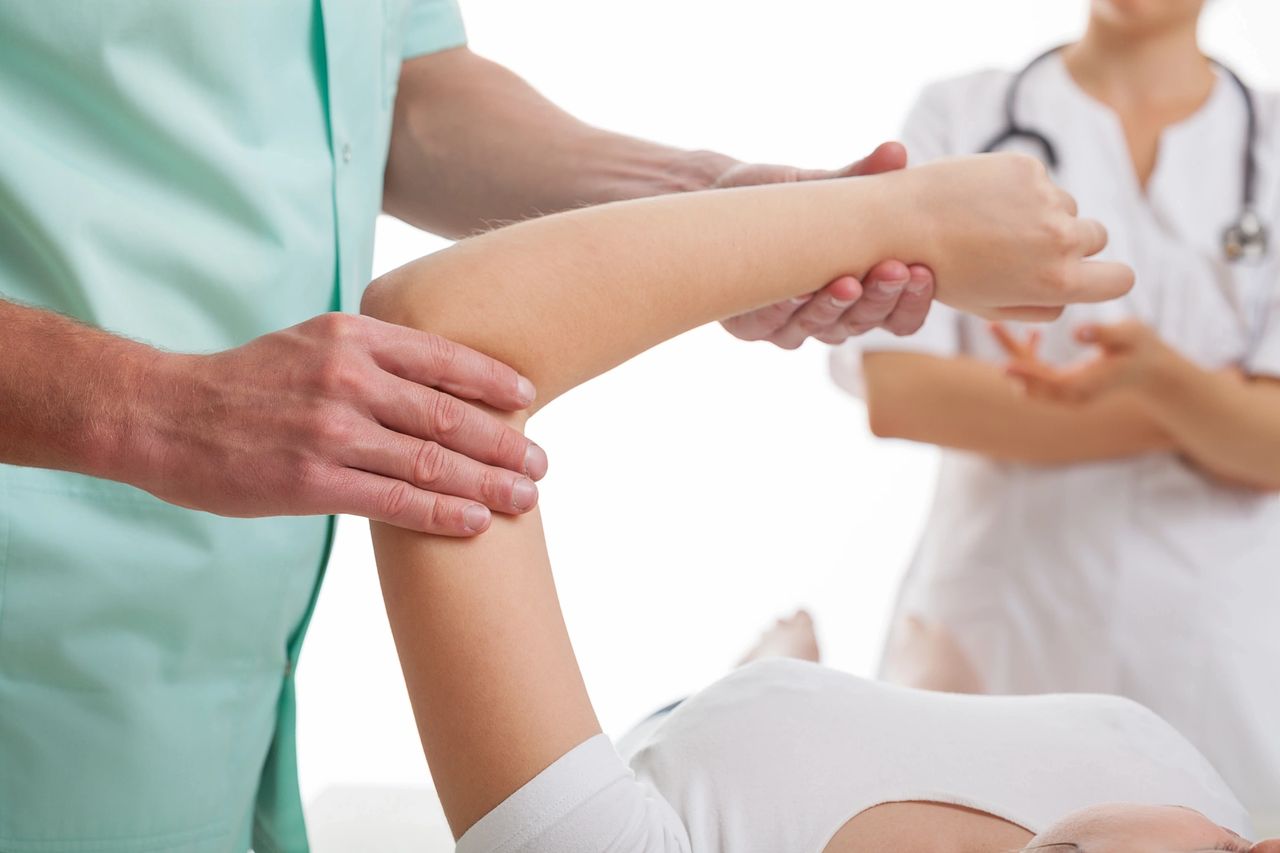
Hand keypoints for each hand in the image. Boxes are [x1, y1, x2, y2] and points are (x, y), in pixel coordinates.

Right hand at [128, 313, 546, 535]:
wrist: (166, 415)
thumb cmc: (246, 382)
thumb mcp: (311, 342)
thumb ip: (372, 353)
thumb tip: (437, 375)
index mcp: (352, 337)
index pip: (443, 358)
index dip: (494, 382)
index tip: (529, 399)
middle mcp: (348, 378)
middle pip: (449, 414)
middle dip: (505, 443)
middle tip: (542, 463)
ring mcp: (331, 431)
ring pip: (431, 459)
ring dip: (488, 482)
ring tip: (526, 498)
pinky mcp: (313, 482)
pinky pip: (394, 499)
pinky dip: (442, 511)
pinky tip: (476, 520)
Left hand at [714, 142, 936, 346]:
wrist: (721, 199)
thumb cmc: (783, 201)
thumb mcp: (824, 189)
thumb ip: (861, 178)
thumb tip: (897, 152)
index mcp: (861, 295)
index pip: (899, 317)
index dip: (914, 302)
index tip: (923, 270)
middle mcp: (830, 319)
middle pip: (865, 324)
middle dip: (881, 299)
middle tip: (894, 270)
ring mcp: (791, 327)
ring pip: (824, 329)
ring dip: (837, 307)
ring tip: (848, 281)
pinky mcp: (752, 326)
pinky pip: (775, 324)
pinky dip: (787, 308)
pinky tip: (797, 290)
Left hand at [898, 153, 1134, 320]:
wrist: (901, 224)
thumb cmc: (944, 273)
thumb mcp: (993, 305)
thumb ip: (1043, 304)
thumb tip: (1077, 289)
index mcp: (1058, 282)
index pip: (1121, 279)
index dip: (1109, 277)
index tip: (1091, 271)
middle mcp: (1062, 239)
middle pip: (1097, 238)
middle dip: (1072, 242)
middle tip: (1025, 245)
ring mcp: (1047, 199)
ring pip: (1067, 207)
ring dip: (1043, 213)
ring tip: (991, 224)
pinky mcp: (1027, 167)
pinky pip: (1039, 181)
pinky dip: (1018, 189)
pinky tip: (979, 200)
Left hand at [1001, 320, 1176, 402]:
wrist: (1152, 371)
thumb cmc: (1142, 349)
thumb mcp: (1131, 336)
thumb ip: (1105, 334)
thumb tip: (1078, 332)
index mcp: (1084, 386)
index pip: (1049, 383)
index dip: (1027, 372)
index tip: (1006, 362)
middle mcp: (1071, 395)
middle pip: (1031, 382)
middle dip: (1011, 356)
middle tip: (992, 325)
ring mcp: (1066, 393)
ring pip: (1029, 378)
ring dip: (1014, 354)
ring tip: (995, 325)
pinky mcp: (1064, 386)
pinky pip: (1038, 374)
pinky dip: (1030, 356)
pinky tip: (1034, 334)